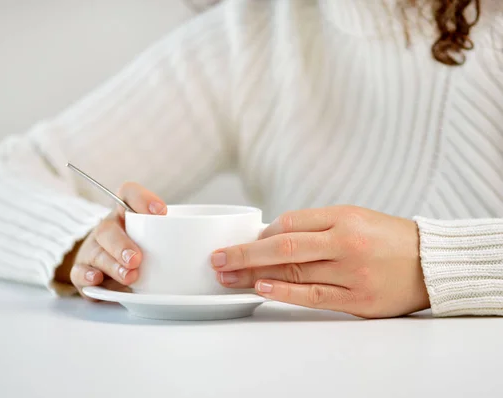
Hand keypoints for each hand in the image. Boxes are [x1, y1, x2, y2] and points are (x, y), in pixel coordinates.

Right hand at [55, 182, 166, 299]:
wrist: (105, 267)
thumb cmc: (139, 250)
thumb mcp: (157, 240)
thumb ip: (174, 239)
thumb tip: (204, 251)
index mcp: (126, 214)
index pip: (128, 194)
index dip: (142, 199)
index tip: (161, 212)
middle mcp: (107, 229)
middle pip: (108, 229)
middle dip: (122, 244)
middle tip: (138, 259)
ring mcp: (93, 250)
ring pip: (97, 253)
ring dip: (113, 265)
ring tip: (130, 276)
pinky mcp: (83, 272)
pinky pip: (79, 272)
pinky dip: (87, 276)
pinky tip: (97, 280)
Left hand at [211, 206, 429, 317]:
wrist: (431, 261)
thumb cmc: (386, 237)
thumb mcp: (353, 217)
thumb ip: (315, 225)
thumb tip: (270, 236)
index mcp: (343, 217)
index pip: (290, 222)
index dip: (260, 234)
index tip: (242, 241)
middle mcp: (345, 242)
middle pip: (283, 247)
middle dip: (243, 253)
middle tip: (216, 259)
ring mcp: (351, 272)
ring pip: (293, 272)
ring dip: (254, 275)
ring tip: (227, 277)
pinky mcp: (357, 299)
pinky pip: (312, 295)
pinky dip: (284, 293)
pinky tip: (260, 289)